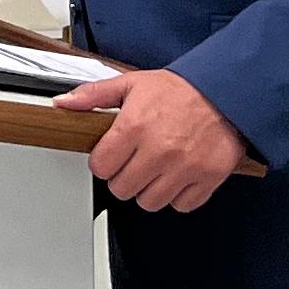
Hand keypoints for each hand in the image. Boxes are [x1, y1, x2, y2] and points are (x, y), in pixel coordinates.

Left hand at [59, 66, 247, 212]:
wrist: (225, 92)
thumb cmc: (179, 90)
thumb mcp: (132, 83)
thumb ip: (94, 95)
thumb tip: (63, 103)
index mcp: (135, 126)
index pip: (100, 167)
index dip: (102, 162)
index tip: (111, 156)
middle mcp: (159, 150)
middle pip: (122, 189)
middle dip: (122, 177)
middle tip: (133, 162)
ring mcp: (185, 167)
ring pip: (150, 202)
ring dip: (148, 190)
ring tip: (154, 170)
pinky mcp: (208, 178)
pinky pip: (182, 205)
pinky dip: (177, 196)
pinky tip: (176, 177)